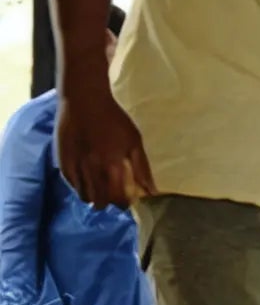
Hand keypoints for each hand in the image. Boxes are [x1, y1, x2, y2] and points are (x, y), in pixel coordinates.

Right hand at [56, 86, 154, 207]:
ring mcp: (74, 166)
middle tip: (113, 199)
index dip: (123, 204)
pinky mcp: (62, 161)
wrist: (83, 100)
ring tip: (100, 192)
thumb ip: (142, 169)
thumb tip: (152, 192)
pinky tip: (87, 182)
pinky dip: (79, 186)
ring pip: (83, 194)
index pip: (118, 197)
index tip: (128, 202)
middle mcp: (91, 169)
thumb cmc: (113, 119)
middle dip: (108, 203)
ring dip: (93, 197)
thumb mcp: (134, 141)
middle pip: (99, 200)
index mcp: (112, 164)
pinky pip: (70, 183)